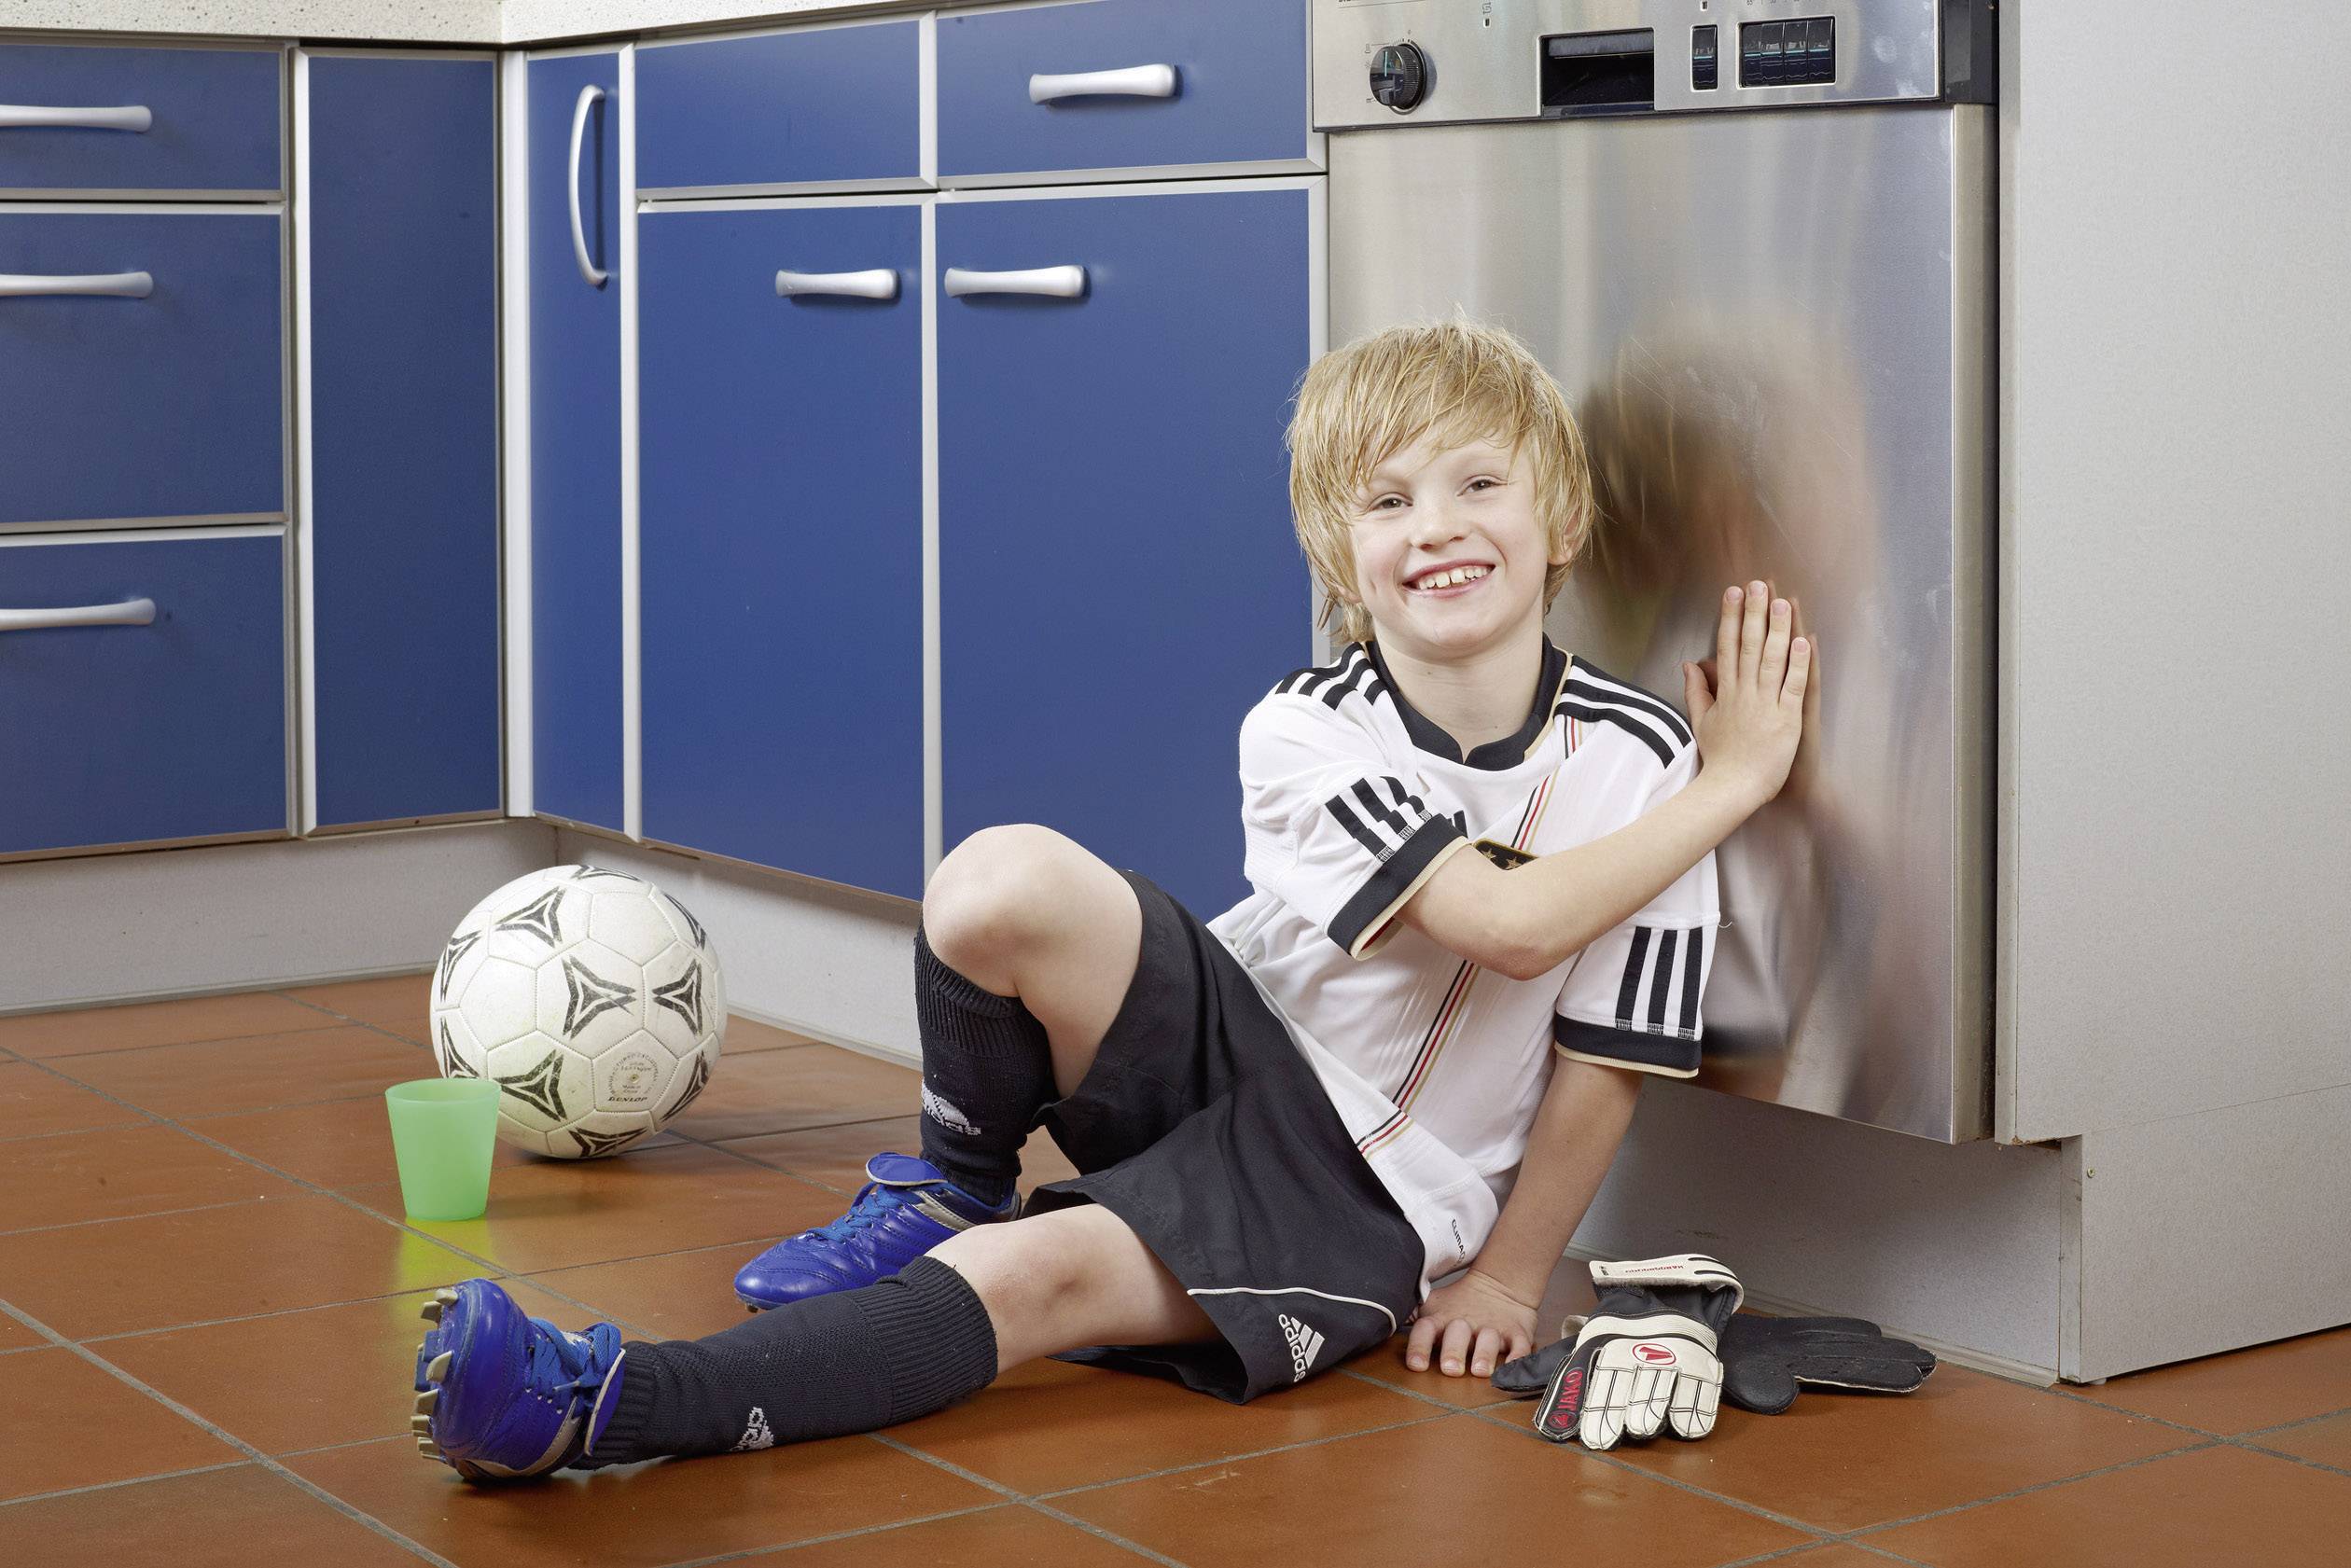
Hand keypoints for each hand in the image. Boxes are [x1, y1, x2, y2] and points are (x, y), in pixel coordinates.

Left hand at [1403, 1269, 1537, 1377]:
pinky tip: (1514, 1365)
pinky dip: (1519, 1356)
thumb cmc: (1459, 1304)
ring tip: (1479, 1371)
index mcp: (1442, 1319)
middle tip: (1449, 1369)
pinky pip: (1521, 1345)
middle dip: (1453, 1352)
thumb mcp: (1433, 1307)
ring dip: (1484, 1355)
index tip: (1416, 1365)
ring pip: (1489, 1340)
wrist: (1500, 1285)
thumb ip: (1411, 1317)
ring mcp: (1493, 1328)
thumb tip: (1379, 1323)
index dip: (1419, 1347)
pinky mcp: (1517, 1332)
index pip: (1426, 1330)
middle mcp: (1466, 1323)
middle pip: (1457, 1336)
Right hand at [1683, 581, 1810, 810]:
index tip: (1733, 593)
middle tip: (1758, 585)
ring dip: (1777, 629)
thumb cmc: (1720, 759)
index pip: (1727, 648)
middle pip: (1749, 646)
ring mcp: (1765, 705)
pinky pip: (1793, 686)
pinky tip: (1802, 641)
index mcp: (1725, 693)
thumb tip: (1688, 664)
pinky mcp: (1785, 719)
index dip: (1730, 618)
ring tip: (1782, 602)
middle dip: (1754, 613)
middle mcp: (1743, 694)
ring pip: (1772, 660)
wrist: (1732, 789)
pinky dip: (1798, 663)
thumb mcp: (1702, 721)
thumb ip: (1696, 691)